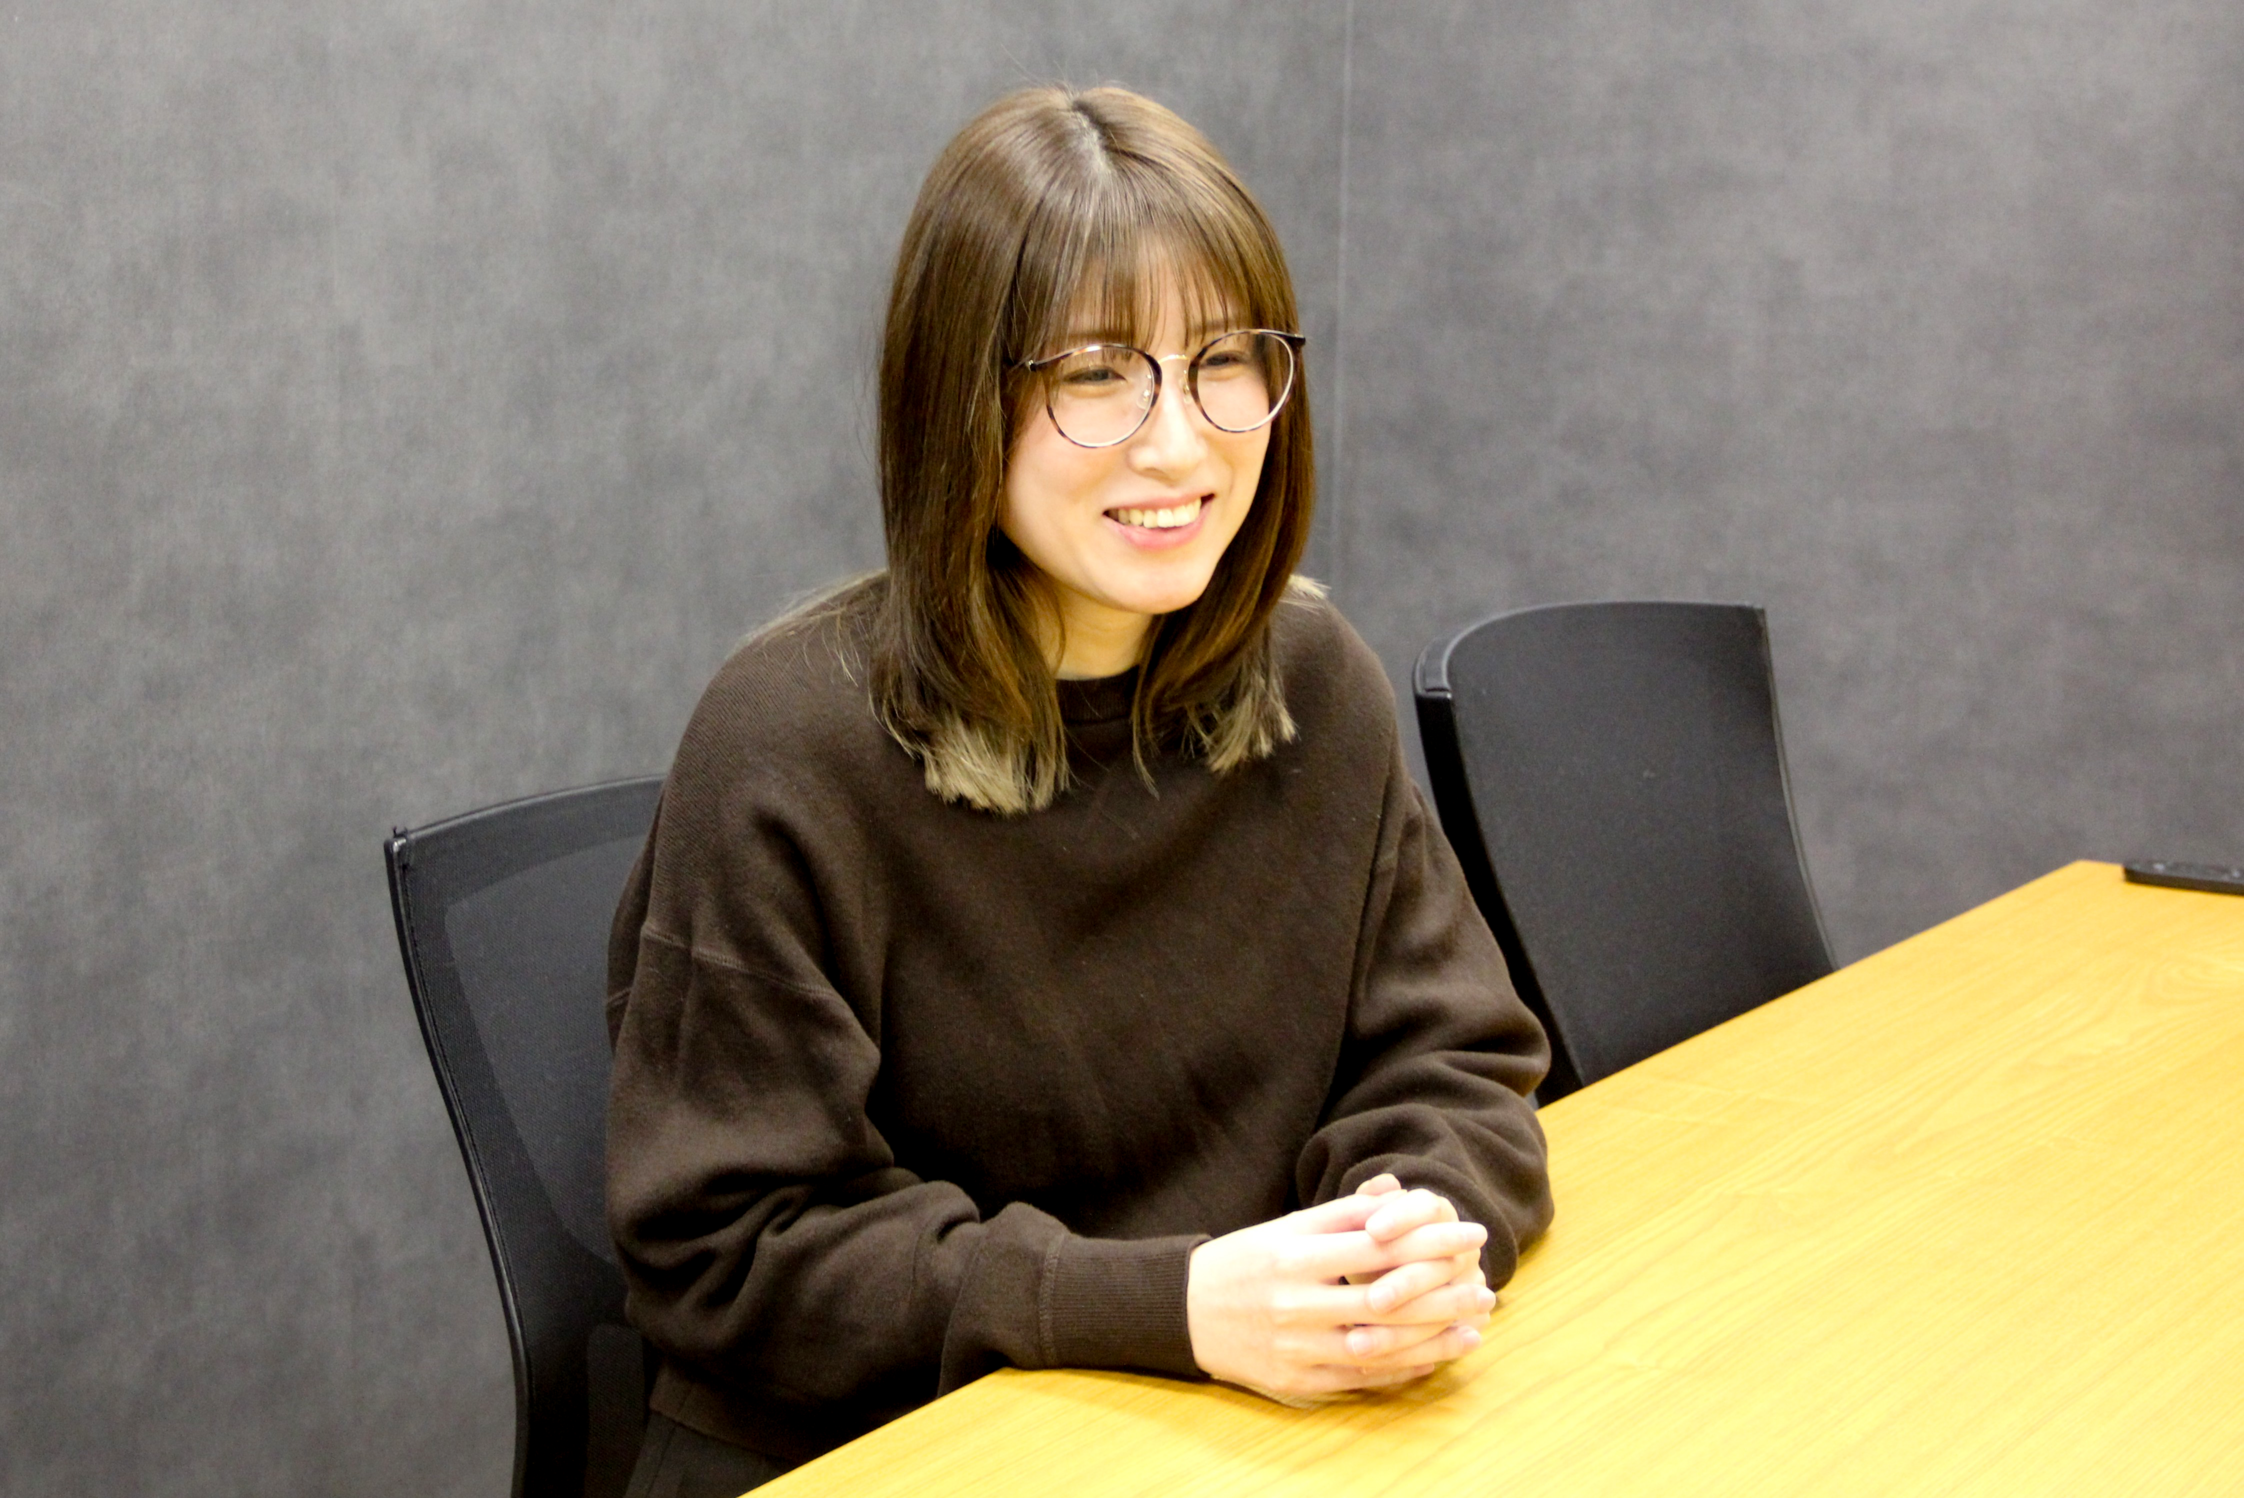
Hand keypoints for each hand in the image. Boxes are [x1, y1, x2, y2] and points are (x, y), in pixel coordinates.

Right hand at [1185, 1182, 1496, 1401]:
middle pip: (1387, 1299)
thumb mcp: (1286, 1228)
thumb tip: (1396, 1191)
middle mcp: (1297, 1303)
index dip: (1431, 1240)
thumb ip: (1343, 1213)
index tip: (1471, 1235)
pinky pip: (1361, 1379)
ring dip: (1435, 1338)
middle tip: (1487, 1288)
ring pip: (1380, 1345)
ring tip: (1475, 1328)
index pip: (1378, 1246)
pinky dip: (1402, 1370)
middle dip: (1445, 1293)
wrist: (1184, 1312)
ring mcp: (1297, 1347)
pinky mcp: (1297, 1381)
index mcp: (1294, 1256)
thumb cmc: (1243, 1261)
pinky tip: (1434, 1359)